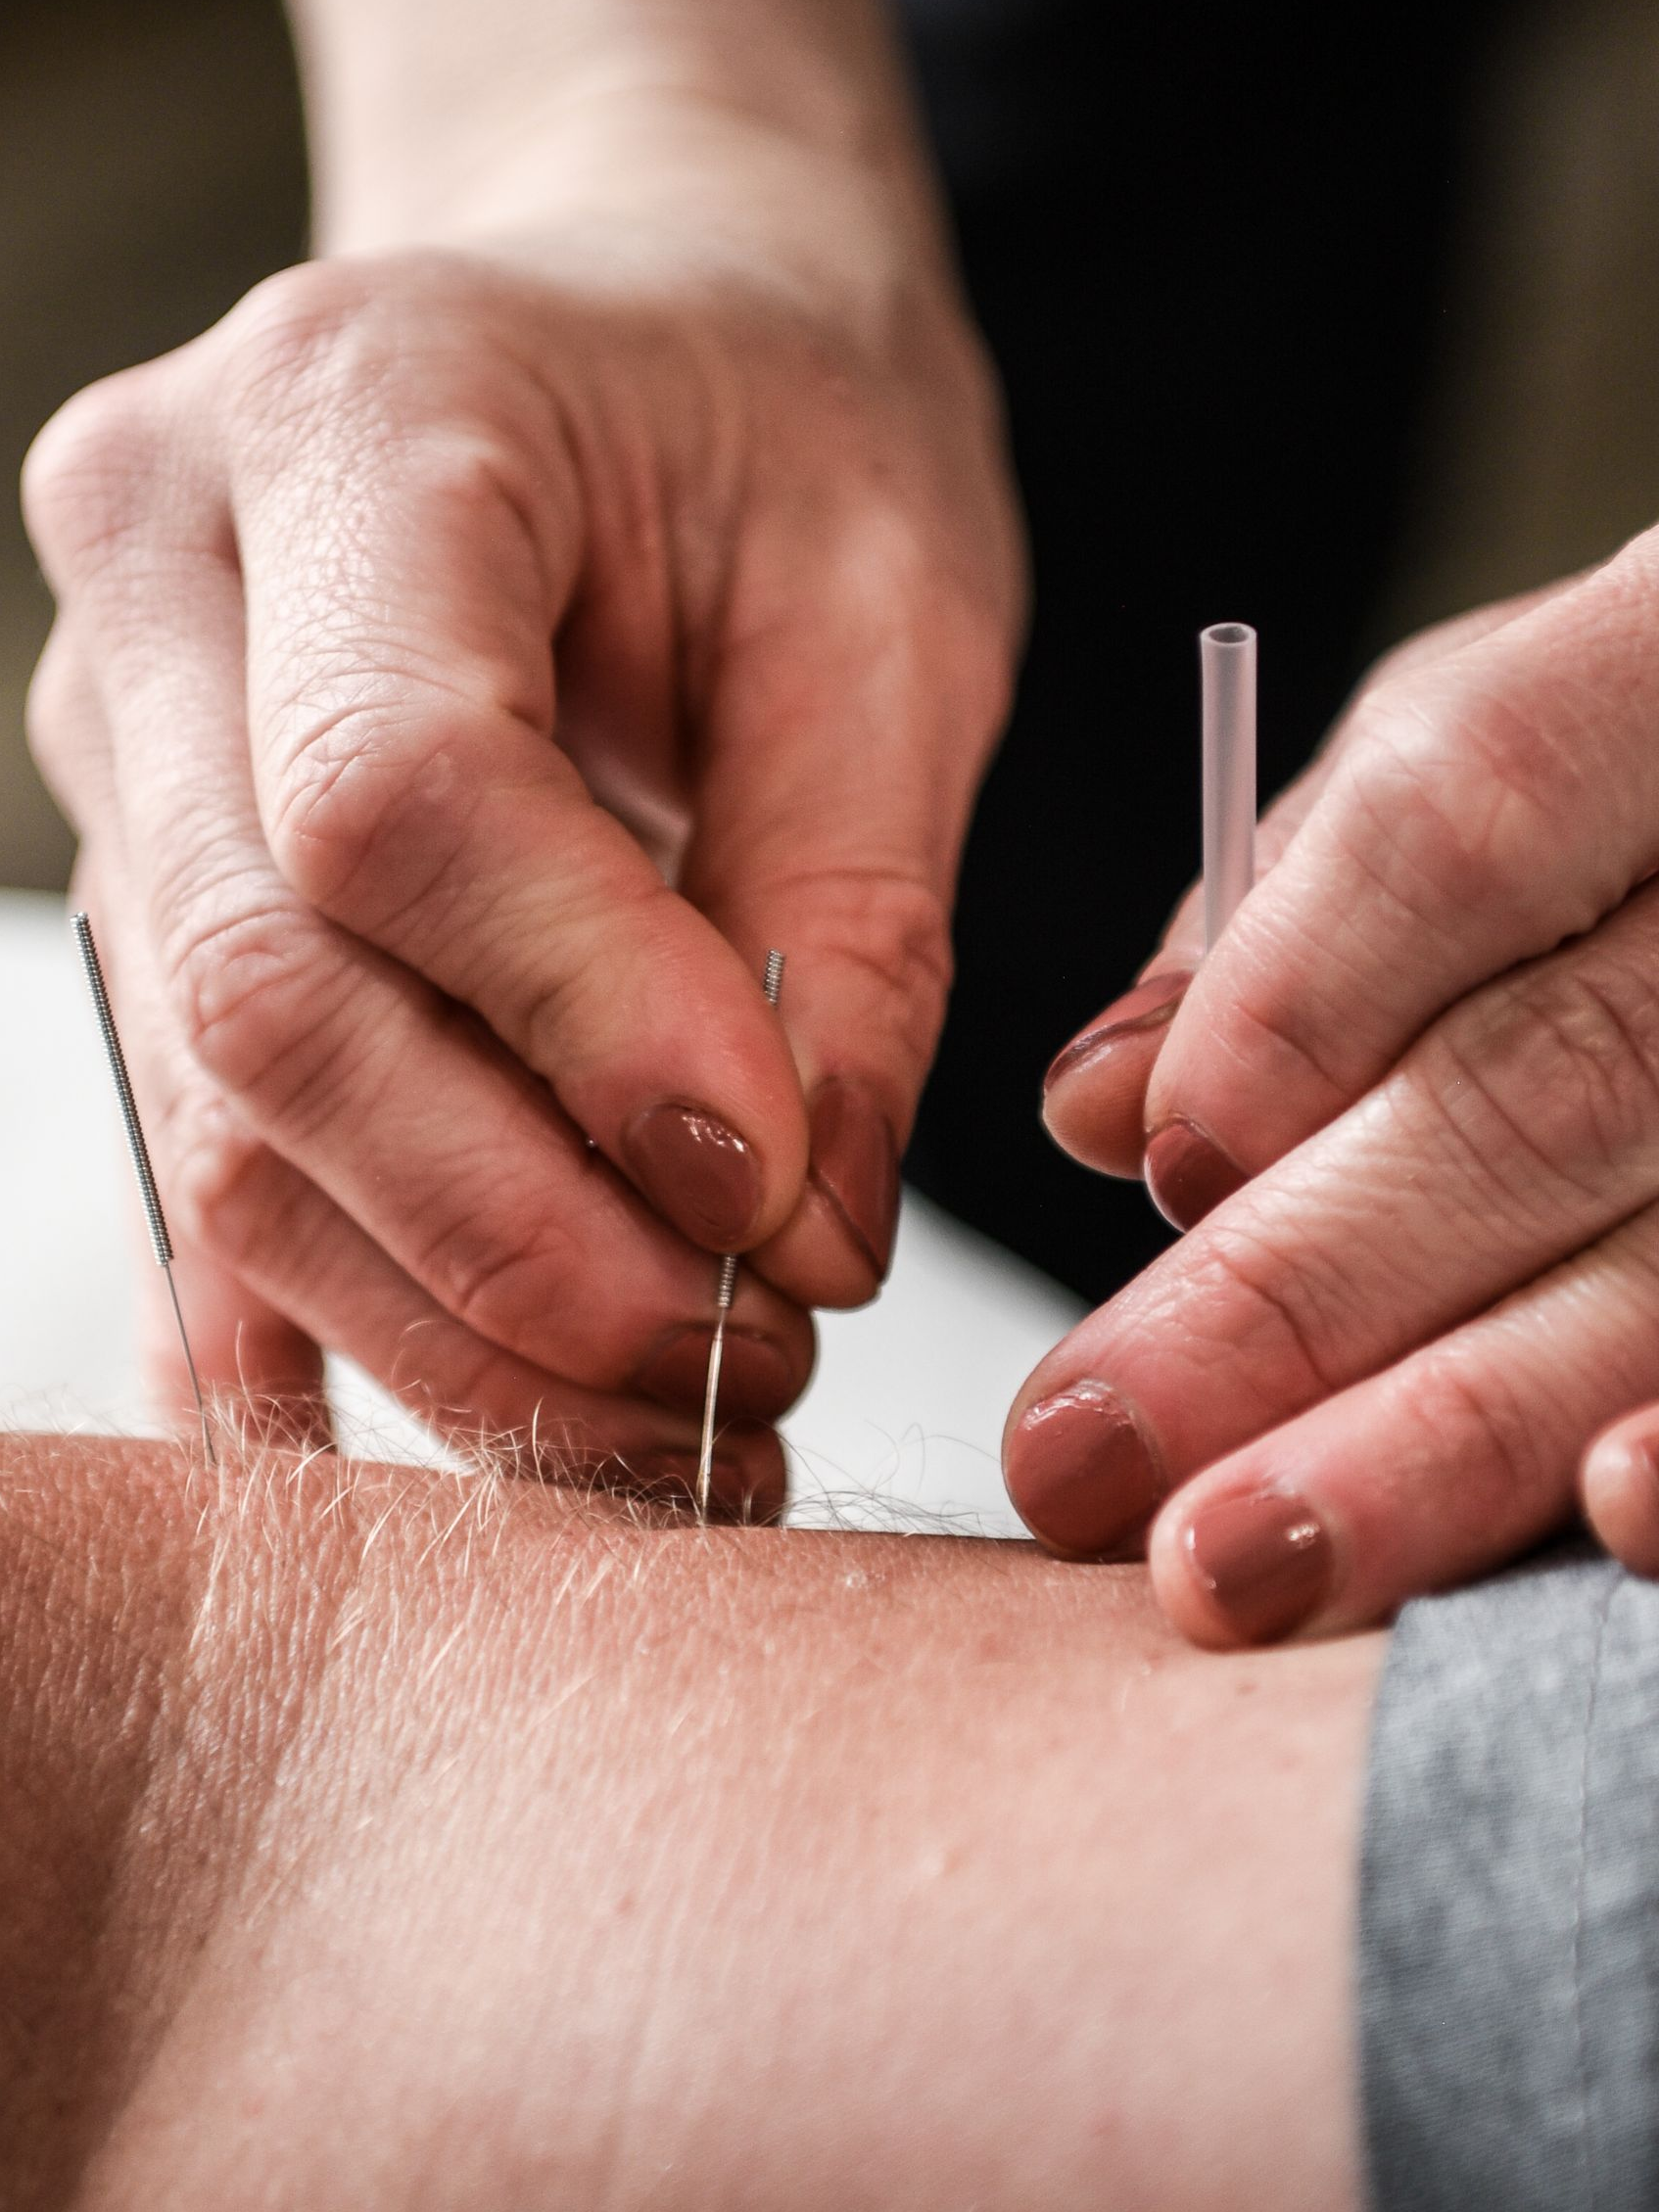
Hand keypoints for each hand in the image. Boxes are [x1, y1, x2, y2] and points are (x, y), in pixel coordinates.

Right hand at [22, 115, 1021, 1497]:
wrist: (623, 328)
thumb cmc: (776, 421)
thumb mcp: (888, 607)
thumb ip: (851, 920)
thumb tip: (796, 1236)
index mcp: (349, 417)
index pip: (396, 796)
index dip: (591, 1033)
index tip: (780, 1196)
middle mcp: (165, 582)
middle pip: (275, 1001)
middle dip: (521, 1240)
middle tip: (745, 1363)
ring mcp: (115, 752)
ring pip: (223, 1125)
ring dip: (452, 1322)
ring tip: (672, 1417)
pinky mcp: (143, 898)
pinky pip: (191, 1156)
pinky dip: (324, 1317)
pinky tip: (460, 1419)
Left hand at [1017, 533, 1658, 1637]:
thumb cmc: (1616, 782)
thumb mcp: (1453, 762)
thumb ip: (1281, 924)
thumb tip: (1099, 1106)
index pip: (1470, 817)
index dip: (1303, 995)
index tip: (1162, 1159)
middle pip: (1551, 1090)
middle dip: (1296, 1293)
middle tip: (1089, 1453)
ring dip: (1438, 1442)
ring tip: (1233, 1562)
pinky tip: (1602, 1516)